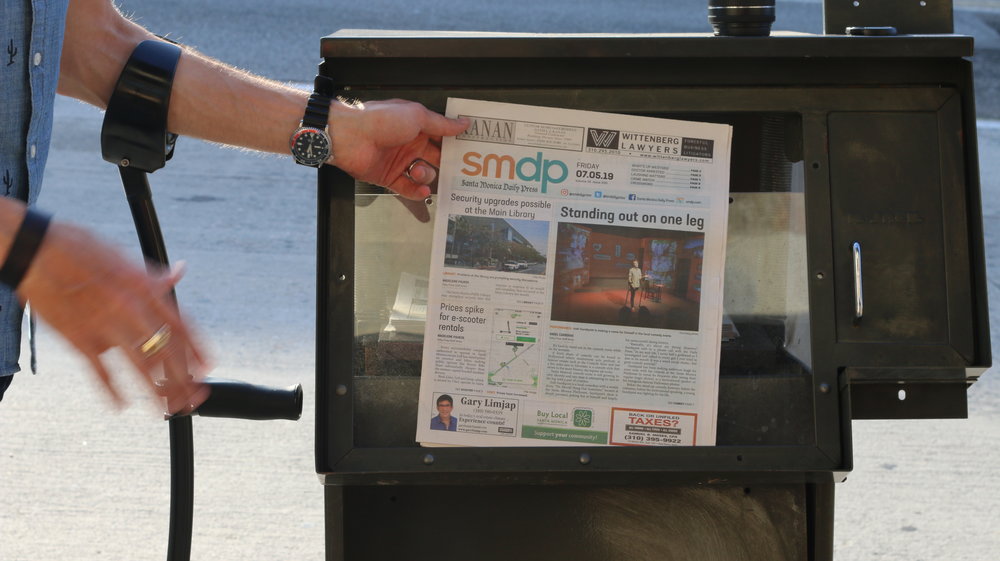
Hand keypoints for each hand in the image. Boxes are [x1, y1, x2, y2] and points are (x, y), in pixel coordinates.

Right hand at [17, 221, 209, 412]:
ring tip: (168, 408)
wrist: (35, 250)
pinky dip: (111, 391)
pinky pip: (100, 372)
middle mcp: (131, 309)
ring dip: (157, 392)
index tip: (208, 366)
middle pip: (166, 352)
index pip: (181, 325)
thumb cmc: (79, 248)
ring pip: (139, 367)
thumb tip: (179, 271)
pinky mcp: (78, 339)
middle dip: (184, 378)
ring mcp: (105, 327)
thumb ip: (153, 274)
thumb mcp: (123, 255)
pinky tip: (121, 405)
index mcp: (144, 289)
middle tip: (194, 396)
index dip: (197, 349)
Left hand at [327, 99, 468, 199]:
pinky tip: (421, 190)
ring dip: (426, 175)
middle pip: (435, 158)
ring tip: (418, 171)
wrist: (350, 136)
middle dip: (446, 165)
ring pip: (423, 174)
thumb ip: (442, 124)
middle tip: (458, 172)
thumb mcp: (417, 116)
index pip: (441, 136)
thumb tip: (463, 124)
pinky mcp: (389, 177)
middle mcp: (409, 144)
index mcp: (417, 126)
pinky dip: (416, 191)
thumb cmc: (380, 119)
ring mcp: (399, 161)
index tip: (468, 152)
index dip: (454, 143)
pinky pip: (408, 188)